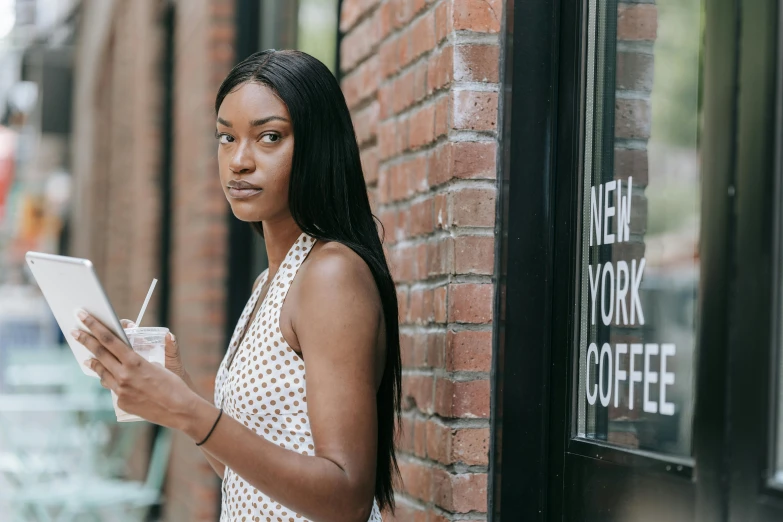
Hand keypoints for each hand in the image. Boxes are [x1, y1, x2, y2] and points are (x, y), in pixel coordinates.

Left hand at [74, 311, 200, 429]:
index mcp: (134, 362)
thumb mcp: (159, 365)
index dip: (94, 326)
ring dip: (93, 362)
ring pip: (101, 372)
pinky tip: (109, 377)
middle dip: (85, 340)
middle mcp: (124, 375)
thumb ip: (141, 357)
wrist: (180, 410)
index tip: (83, 316)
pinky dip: (110, 379)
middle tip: (74, 331)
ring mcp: (121, 390)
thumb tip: (140, 347)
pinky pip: (112, 387)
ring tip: (86, 356)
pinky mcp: (122, 402)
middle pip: (100, 353)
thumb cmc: (174, 384)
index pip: (109, 339)